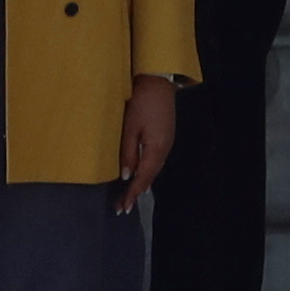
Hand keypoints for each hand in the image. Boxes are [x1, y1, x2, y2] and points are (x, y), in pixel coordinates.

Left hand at [117, 74, 177, 212]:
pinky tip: (140, 174)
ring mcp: (167, 142)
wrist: (158, 82)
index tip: (122, 208)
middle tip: (122, 207)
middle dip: (136, 192)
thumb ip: (128, 153)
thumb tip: (126, 176)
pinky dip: (147, 170)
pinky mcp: (165, 136)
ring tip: (129, 195)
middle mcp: (165, 149)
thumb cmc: (141, 102)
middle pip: (150, 176)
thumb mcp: (130, 128)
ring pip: (153, 169)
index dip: (132, 194)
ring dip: (142, 182)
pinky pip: (156, 160)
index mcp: (156, 149)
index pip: (143, 178)